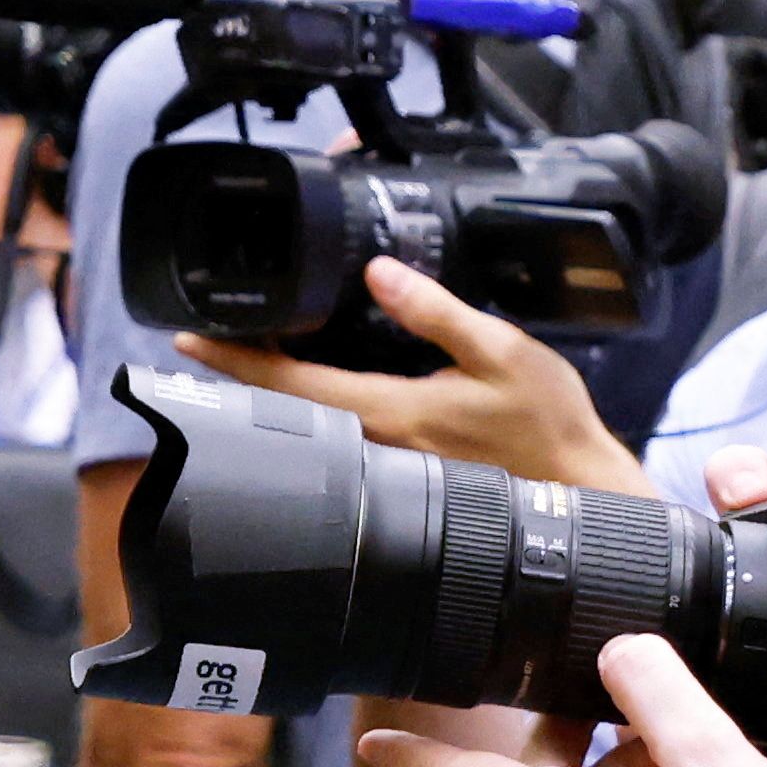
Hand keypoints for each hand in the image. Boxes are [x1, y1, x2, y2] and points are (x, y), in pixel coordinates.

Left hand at [198, 257, 642, 494]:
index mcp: (389, 413)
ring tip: (237, 353)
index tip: (184, 340)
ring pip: (307, 424)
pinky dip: (309, 407)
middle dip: (238, 374)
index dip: (233, 360)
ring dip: (270, 390)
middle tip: (199, 338)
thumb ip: (436, 312)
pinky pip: (337, 436)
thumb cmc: (550, 427)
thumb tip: (380, 272)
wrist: (582, 494)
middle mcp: (374, 444)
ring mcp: (384, 463)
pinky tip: (303, 386)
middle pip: (283, 407)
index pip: (289, 384)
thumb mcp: (502, 351)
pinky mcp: (401, 470)